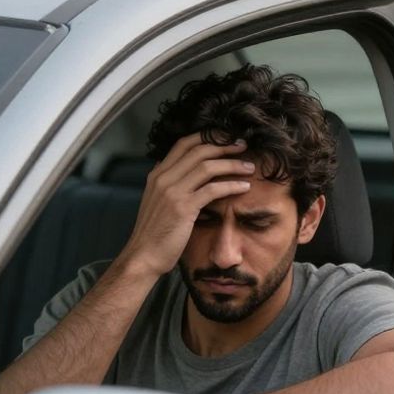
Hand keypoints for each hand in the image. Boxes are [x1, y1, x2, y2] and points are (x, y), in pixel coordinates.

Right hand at [116, 134, 253, 278]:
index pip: (183, 144)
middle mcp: (163, 178)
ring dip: (232, 165)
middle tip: (243, 147)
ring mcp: (172, 192)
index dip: (207, 137)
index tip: (227, 138)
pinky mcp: (183, 208)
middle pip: (198, 151)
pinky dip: (231, 185)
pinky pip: (212, 189)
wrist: (143, 256)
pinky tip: (244, 187)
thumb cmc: (154, 233)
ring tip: (249, 167)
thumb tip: (184, 173)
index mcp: (157, 175)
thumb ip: (169, 185)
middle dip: (224, 146)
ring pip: (207, 167)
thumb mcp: (157, 202)